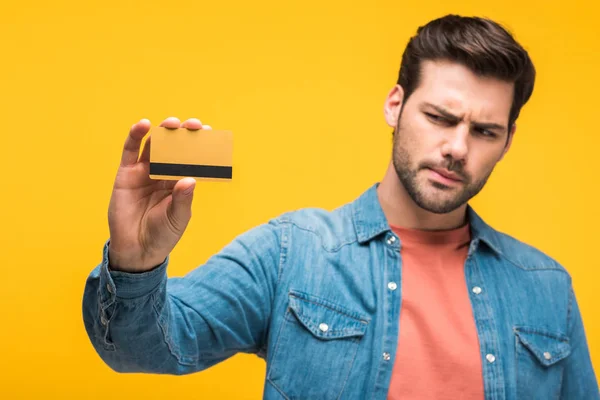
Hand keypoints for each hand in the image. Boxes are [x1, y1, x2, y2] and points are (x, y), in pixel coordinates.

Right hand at [106, 117, 211, 271]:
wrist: (137, 249)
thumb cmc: (162, 234)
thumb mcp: (177, 218)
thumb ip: (183, 199)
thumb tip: (190, 179)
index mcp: (180, 182)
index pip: (192, 159)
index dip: (200, 145)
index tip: (209, 133)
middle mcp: (163, 173)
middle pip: (174, 147)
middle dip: (184, 134)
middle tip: (194, 125)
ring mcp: (144, 172)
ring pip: (154, 145)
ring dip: (163, 131)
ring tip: (172, 124)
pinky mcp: (126, 173)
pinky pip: (130, 150)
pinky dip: (135, 135)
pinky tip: (143, 125)